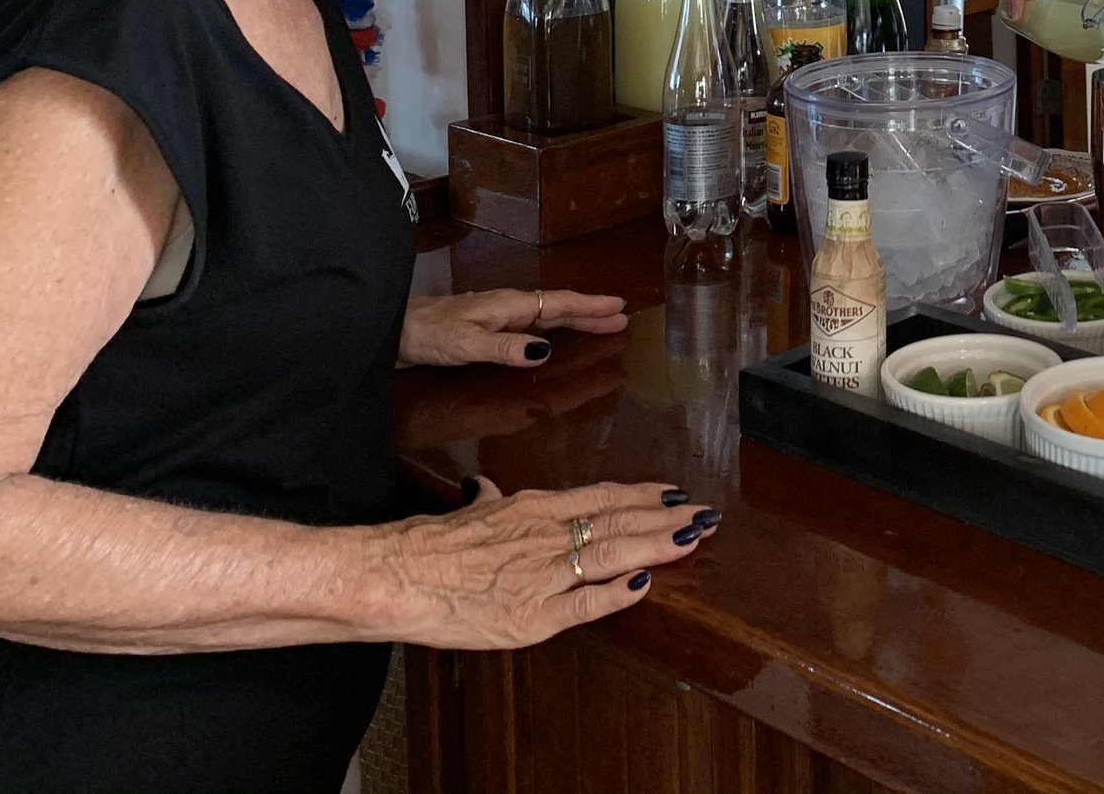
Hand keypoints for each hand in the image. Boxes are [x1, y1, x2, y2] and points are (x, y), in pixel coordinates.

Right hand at [374, 479, 717, 648]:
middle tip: (706, 515)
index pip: (602, 497)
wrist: (396, 575)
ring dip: (659, 545)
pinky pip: (585, 603)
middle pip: (620, 521)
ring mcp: (544, 575)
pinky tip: (646, 585)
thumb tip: (486, 487)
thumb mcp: (469, 510)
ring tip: (693, 537)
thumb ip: (489, 499)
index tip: (675, 493)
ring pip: (614, 554)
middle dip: (668, 519)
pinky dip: (618, 593)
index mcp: (534, 507)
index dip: (643, 495)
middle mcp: (547, 535)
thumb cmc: (428, 545)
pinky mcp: (533, 616)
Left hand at [399, 288, 627, 368]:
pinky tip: (554, 335)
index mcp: (509, 307)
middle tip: (622, 317)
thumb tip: (547, 351)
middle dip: (590, 312)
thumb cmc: (429, 335)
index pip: (557, 304)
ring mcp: (498, 316)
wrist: (395, 329)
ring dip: (575, 319)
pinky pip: (532, 324)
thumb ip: (505, 348)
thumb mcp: (466, 344)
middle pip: (557, 308)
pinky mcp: (487, 328)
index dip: (589, 307)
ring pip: (546, 315)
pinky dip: (553, 327)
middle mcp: (508, 308)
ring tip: (601, 323)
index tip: (619, 307)